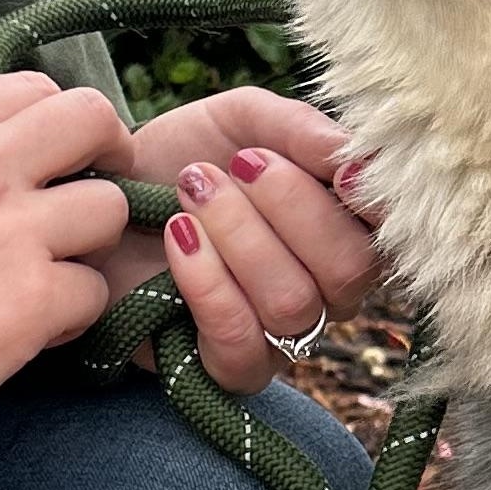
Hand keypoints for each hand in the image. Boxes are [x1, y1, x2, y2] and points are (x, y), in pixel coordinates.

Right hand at [0, 72, 132, 425]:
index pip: (32, 86)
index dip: (58, 119)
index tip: (62, 152)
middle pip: (91, 118)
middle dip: (110, 152)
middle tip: (101, 186)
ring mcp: (9, 230)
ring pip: (108, 207)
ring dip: (92, 242)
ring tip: (55, 270)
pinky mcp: (31, 298)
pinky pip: (93, 291)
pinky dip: (72, 314)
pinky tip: (35, 327)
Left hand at [116, 91, 380, 393]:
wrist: (99, 197)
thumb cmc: (184, 157)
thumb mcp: (242, 121)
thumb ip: (298, 129)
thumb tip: (356, 159)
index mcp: (347, 228)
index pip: (391, 231)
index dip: (369, 202)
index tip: (330, 167)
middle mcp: (329, 289)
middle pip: (349, 270)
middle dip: (287, 208)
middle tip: (228, 168)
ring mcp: (284, 335)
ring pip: (293, 303)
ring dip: (238, 236)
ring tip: (189, 192)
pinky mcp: (230, 367)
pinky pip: (242, 342)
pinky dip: (209, 283)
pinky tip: (178, 238)